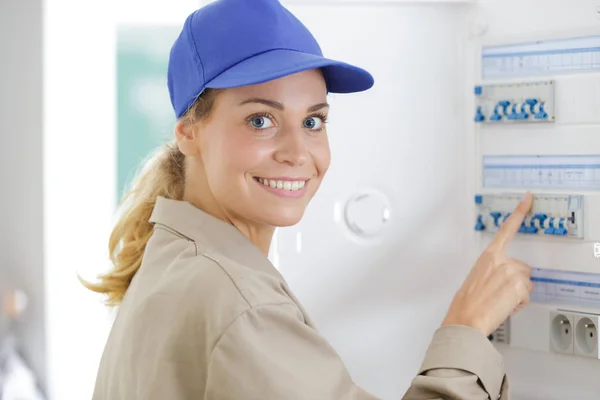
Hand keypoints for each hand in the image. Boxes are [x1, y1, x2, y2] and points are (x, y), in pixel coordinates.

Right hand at [441, 192, 534, 336]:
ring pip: (526, 283)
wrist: (465, 318)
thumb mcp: (476, 279)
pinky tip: (504, 306)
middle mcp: (501, 260)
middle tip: (499, 294)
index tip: (528, 198)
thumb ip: (493, 272)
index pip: (506, 229)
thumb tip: (503, 280)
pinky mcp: (518, 285)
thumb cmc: (466, 303)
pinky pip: (527, 296)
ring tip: (499, 301)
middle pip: (523, 268)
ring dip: (518, 294)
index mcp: (488, 256)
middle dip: (516, 282)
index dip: (520, 212)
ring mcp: (511, 272)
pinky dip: (518, 304)